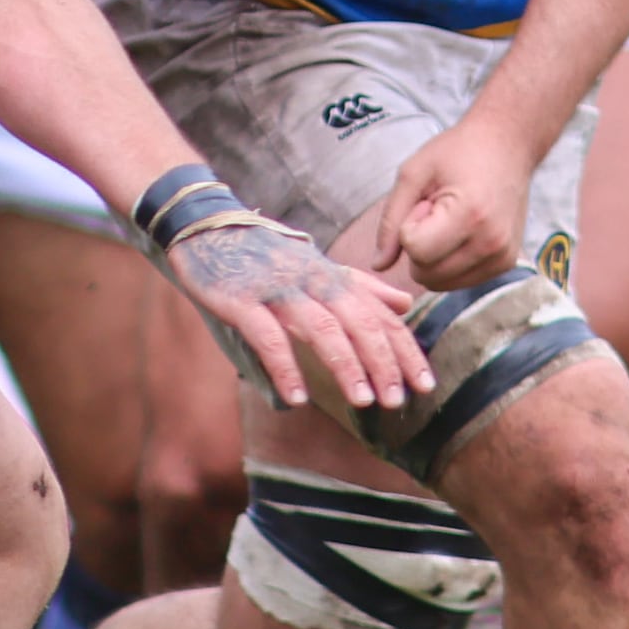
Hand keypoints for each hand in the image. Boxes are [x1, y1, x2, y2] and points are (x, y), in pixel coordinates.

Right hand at [143, 204, 426, 417]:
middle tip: (397, 401)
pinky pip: (267, 334)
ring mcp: (277, 287)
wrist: (202, 226)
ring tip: (363, 401)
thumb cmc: (262, 255)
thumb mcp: (316, 266)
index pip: (380, 315)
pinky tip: (298, 396)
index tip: (425, 385)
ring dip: (346, 365)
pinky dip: (285, 365)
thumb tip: (405, 303)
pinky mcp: (240, 298)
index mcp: (332, 276)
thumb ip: (361, 286)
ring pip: (322, 326)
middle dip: (383, 362)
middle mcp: (312, 279)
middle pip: (359, 321)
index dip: (405, 350)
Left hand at [349, 112, 540, 292]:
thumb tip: (378, 265)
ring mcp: (502, 256)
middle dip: (419, 246)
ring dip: (434, 257)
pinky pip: (460, 280)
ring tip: (449, 221)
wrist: (507, 144)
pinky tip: (461, 232)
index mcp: (470, 215)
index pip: (416, 250)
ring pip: (441, 283)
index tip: (424, 204)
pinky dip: (450, 262)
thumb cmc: (459, 152)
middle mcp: (491, 242)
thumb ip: (391, 219)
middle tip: (436, 211)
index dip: (409, 228)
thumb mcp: (413, 173)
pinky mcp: (506, 263)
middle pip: (426, 274)